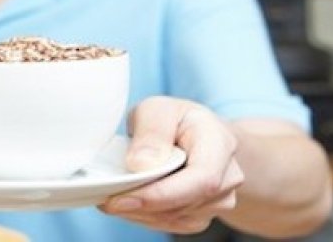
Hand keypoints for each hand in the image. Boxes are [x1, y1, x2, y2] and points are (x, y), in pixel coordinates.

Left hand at [99, 96, 244, 233]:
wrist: (193, 135)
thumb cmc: (175, 119)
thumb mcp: (158, 108)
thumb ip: (151, 130)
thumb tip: (141, 165)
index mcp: (220, 142)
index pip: (202, 179)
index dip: (161, 194)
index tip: (122, 197)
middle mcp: (228, 176)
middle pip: (185, 203)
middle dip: (141, 205)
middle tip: (104, 198)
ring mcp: (219, 201)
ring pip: (175, 218)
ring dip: (139, 212)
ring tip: (113, 195)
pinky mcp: (202, 215)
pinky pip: (171, 224)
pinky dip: (145, 216)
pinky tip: (129, 201)